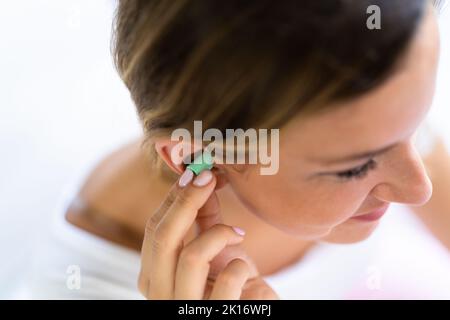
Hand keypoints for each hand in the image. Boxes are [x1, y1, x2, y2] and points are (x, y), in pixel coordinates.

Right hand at [138, 168, 278, 298]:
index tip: (196, 172)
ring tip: (238, 233)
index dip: (174, 196)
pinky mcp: (214, 317)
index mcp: (154, 275)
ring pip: (191, 256)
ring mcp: (185, 308)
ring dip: (219, 235)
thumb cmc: (232, 285)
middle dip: (187, 200)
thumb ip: (203, 217)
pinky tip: (244, 268)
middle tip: (210, 177)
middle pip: (163, 238)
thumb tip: (201, 176)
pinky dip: (239, 266)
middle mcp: (160, 294)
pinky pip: (226, 281)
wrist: (252, 312)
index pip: (154, 229)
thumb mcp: (214, 248)